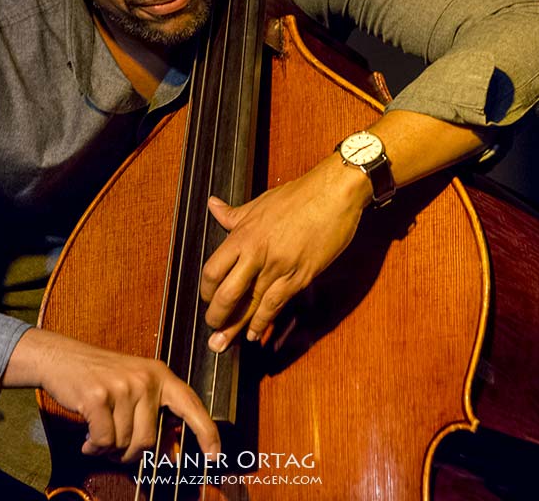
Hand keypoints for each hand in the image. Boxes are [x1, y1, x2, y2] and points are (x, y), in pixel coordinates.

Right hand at [3, 328, 219, 461]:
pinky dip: (94, 446)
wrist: (63, 357)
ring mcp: (122, 386)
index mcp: (160, 374)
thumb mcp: (134, 386)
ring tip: (99, 433)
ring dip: (109, 448)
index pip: (190, 404)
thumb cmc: (101, 377)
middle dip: (130, 453)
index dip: (206, 431)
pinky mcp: (98, 397)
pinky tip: (88, 436)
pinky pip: (103, 441)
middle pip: (149, 440)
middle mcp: (145, 378)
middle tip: (115, 445)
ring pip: (124, 443)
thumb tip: (170, 453)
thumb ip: (154, 413)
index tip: (216, 455)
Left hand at [201, 153, 369, 351]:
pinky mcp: (300, 276)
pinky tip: (255, 334)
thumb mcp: (259, 203)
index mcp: (243, 234)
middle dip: (217, 317)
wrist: (332, 193)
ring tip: (223, 345)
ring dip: (235, 327)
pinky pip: (276, 305)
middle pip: (226, 294)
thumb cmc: (298, 195)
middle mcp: (256, 253)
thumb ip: (234, 214)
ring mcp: (278, 267)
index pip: (213, 269)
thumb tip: (213, 205)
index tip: (206, 299)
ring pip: (250, 304)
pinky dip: (263, 322)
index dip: (206, 290)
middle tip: (212, 330)